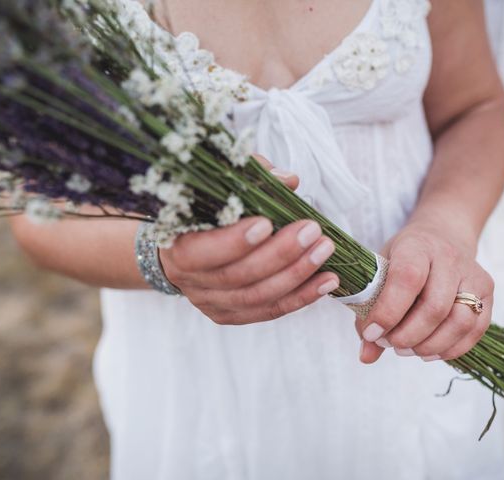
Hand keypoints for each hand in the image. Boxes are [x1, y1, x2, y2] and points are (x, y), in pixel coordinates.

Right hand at [159, 155, 339, 324]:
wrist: (181, 246)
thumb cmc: (205, 210)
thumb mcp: (218, 186)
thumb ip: (250, 177)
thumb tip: (289, 180)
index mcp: (177, 246)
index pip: (199, 252)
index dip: (233, 242)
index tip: (266, 223)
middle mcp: (190, 281)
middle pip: (237, 276)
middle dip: (280, 254)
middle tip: (311, 231)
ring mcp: (211, 302)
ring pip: (257, 297)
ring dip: (297, 274)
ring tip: (325, 251)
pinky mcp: (231, 314)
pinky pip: (270, 310)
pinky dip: (302, 296)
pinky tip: (327, 281)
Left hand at [355, 220, 493, 363]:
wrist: (443, 235)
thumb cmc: (404, 257)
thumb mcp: (379, 270)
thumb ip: (368, 312)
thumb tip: (366, 356)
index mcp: (417, 246)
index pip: (407, 279)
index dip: (388, 311)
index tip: (372, 333)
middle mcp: (449, 258)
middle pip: (435, 307)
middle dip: (408, 335)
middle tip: (388, 343)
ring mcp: (473, 275)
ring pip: (460, 322)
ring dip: (430, 346)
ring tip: (406, 349)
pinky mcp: (487, 293)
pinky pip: (475, 331)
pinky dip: (450, 349)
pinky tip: (428, 352)